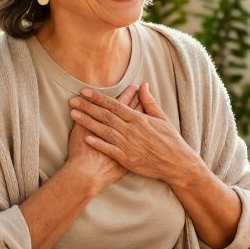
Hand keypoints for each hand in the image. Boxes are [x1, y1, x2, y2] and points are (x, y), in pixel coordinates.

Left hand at [69, 83, 195, 181]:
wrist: (177, 163)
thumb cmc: (170, 141)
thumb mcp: (162, 118)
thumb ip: (149, 102)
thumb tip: (143, 85)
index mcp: (139, 119)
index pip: (115, 105)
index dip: (98, 98)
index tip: (85, 92)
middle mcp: (132, 130)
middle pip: (105, 116)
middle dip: (88, 107)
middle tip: (73, 100)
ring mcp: (128, 145)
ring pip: (104, 130)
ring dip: (88, 122)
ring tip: (73, 114)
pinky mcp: (127, 159)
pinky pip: (110, 150)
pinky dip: (98, 143)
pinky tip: (86, 137)